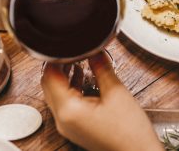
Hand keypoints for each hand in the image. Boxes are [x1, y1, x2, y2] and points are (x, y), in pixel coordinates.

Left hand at [41, 52, 162, 150]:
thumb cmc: (130, 132)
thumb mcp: (116, 92)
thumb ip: (102, 67)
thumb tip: (94, 50)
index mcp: (69, 110)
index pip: (50, 76)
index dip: (57, 58)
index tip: (68, 46)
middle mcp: (63, 120)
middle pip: (49, 85)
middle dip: (59, 66)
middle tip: (74, 51)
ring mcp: (68, 126)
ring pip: (56, 95)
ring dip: (65, 77)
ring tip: (79, 61)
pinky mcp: (75, 128)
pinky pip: (65, 104)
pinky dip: (71, 89)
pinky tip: (84, 78)